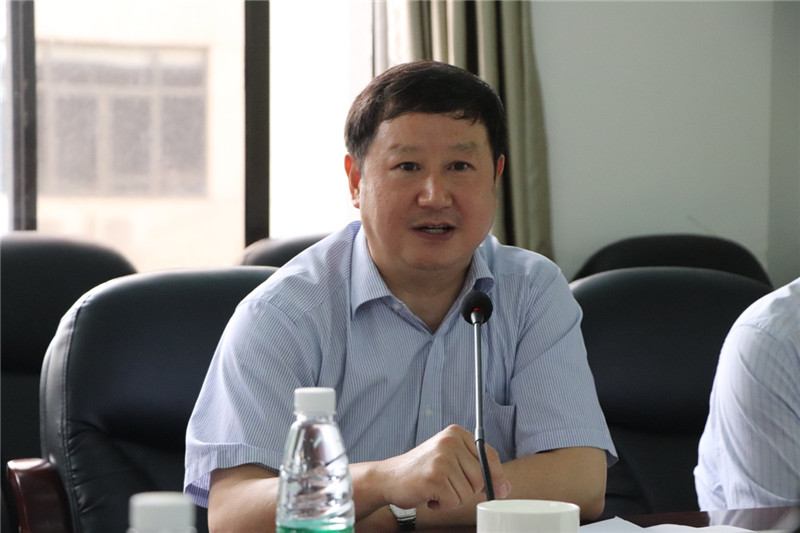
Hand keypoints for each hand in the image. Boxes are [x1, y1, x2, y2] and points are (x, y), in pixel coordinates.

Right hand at [376, 424, 510, 510]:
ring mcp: (442, 459)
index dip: (495, 476)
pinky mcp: (435, 477)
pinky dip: (443, 505)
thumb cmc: (421, 470)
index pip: (489, 456)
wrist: (389, 478)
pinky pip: (454, 501)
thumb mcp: (451, 460)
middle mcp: (450, 442)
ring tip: (437, 489)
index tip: (497, 488)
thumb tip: (505, 486)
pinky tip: (430, 495)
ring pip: (469, 492)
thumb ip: (477, 469)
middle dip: (468, 490)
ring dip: (454, 499)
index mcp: (456, 433)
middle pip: (481, 477)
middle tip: (447, 486)